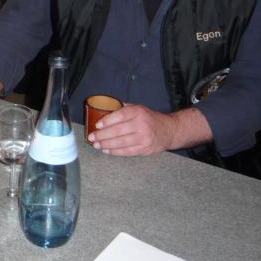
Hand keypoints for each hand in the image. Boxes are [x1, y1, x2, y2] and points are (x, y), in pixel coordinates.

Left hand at [87, 105, 211, 155]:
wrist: (168, 130)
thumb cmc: (149, 118)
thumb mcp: (138, 108)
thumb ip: (122, 109)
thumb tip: (103, 109)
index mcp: (138, 112)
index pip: (120, 116)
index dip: (107, 121)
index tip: (97, 125)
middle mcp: (141, 125)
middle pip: (119, 131)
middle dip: (103, 135)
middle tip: (92, 137)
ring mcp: (144, 138)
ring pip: (122, 143)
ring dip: (106, 145)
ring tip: (97, 145)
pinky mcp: (144, 149)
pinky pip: (127, 152)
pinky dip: (115, 152)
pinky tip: (106, 150)